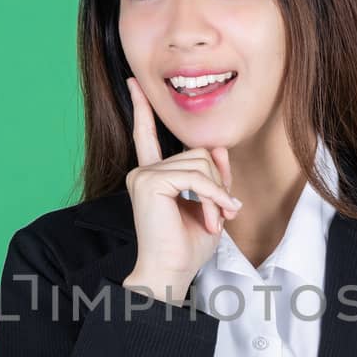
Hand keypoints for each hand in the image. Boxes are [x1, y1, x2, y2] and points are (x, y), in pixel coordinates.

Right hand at [122, 76, 239, 297]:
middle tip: (221, 214)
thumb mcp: (209, 204)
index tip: (135, 84)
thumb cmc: (187, 247)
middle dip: (217, 183)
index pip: (147, 136)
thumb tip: (219, 147)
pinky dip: (212, 197)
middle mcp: (144, 172)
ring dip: (216, 194)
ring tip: (215, 220)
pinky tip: (214, 216)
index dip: (142, 109)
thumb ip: (213, 176)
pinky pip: (195, 178)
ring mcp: (144, 175)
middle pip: (198, 153)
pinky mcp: (150, 182)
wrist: (171, 272)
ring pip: (201, 164)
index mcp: (153, 176)